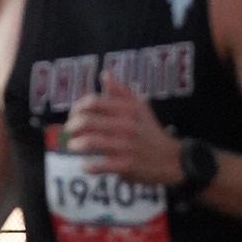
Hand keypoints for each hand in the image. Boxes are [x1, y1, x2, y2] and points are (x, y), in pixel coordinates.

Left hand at [62, 80, 181, 187]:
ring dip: (75, 144)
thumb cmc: (149, 131)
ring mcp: (126, 146)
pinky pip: (99, 165)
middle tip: (69, 131)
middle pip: (87, 121)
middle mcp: (126, 125)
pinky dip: (88, 166)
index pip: (93, 102)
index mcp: (128, 109)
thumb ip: (121, 91)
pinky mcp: (126, 165)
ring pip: (90, 142)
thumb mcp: (140, 107)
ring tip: (73, 146)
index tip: (74, 115)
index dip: (77, 108)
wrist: (172, 159)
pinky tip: (86, 165)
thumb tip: (104, 75)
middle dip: (72, 126)